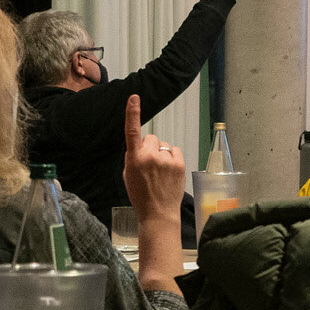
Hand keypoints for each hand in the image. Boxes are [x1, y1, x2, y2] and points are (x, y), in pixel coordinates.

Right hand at [121, 95, 183, 221]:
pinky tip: (169, 171)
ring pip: (163, 145)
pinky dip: (172, 157)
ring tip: (160, 171)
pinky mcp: (180, 163)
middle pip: (151, 138)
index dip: (133, 113)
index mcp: (134, 159)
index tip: (134, 98)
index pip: (133, 131)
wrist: (158, 212)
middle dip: (150, 147)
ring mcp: (167, 159)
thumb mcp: (129, 175)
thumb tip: (140, 146)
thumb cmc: (140, 194)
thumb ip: (133, 157)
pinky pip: (175, 151)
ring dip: (161, 154)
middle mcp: (151, 156)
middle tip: (149, 164)